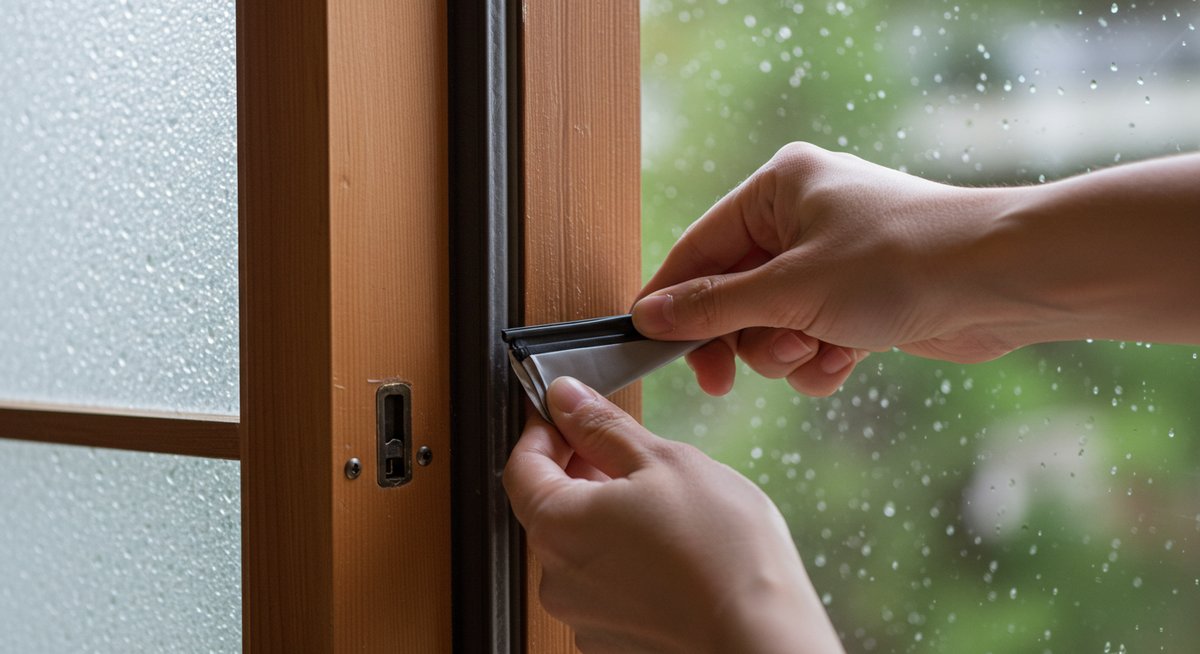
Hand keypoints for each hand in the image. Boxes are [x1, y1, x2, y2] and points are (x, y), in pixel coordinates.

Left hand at [504, 377, 843, 653]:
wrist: (763, 637)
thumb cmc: (722, 553)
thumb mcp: (663, 460)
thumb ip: (603, 427)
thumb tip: (567, 398)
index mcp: (557, 525)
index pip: (521, 465)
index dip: (545, 431)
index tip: (571, 414)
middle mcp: (557, 579)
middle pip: (550, 508)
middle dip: (582, 473)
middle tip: (630, 455)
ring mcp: (584, 617)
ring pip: (581, 549)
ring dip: (607, 520)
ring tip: (665, 508)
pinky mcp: (613, 643)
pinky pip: (606, 589)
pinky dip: (627, 563)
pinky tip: (672, 551)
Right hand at [634, 145, 1199, 395]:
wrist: (1003, 280)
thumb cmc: (900, 262)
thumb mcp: (790, 290)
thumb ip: (713, 307)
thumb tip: (650, 316)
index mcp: (778, 190)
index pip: (699, 248)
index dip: (672, 300)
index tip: (651, 345)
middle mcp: (802, 219)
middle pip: (732, 293)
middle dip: (744, 336)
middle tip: (727, 379)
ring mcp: (833, 261)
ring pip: (771, 324)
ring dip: (785, 352)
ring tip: (816, 352)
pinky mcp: (861, 299)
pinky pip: (811, 338)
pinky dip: (820, 359)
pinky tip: (845, 361)